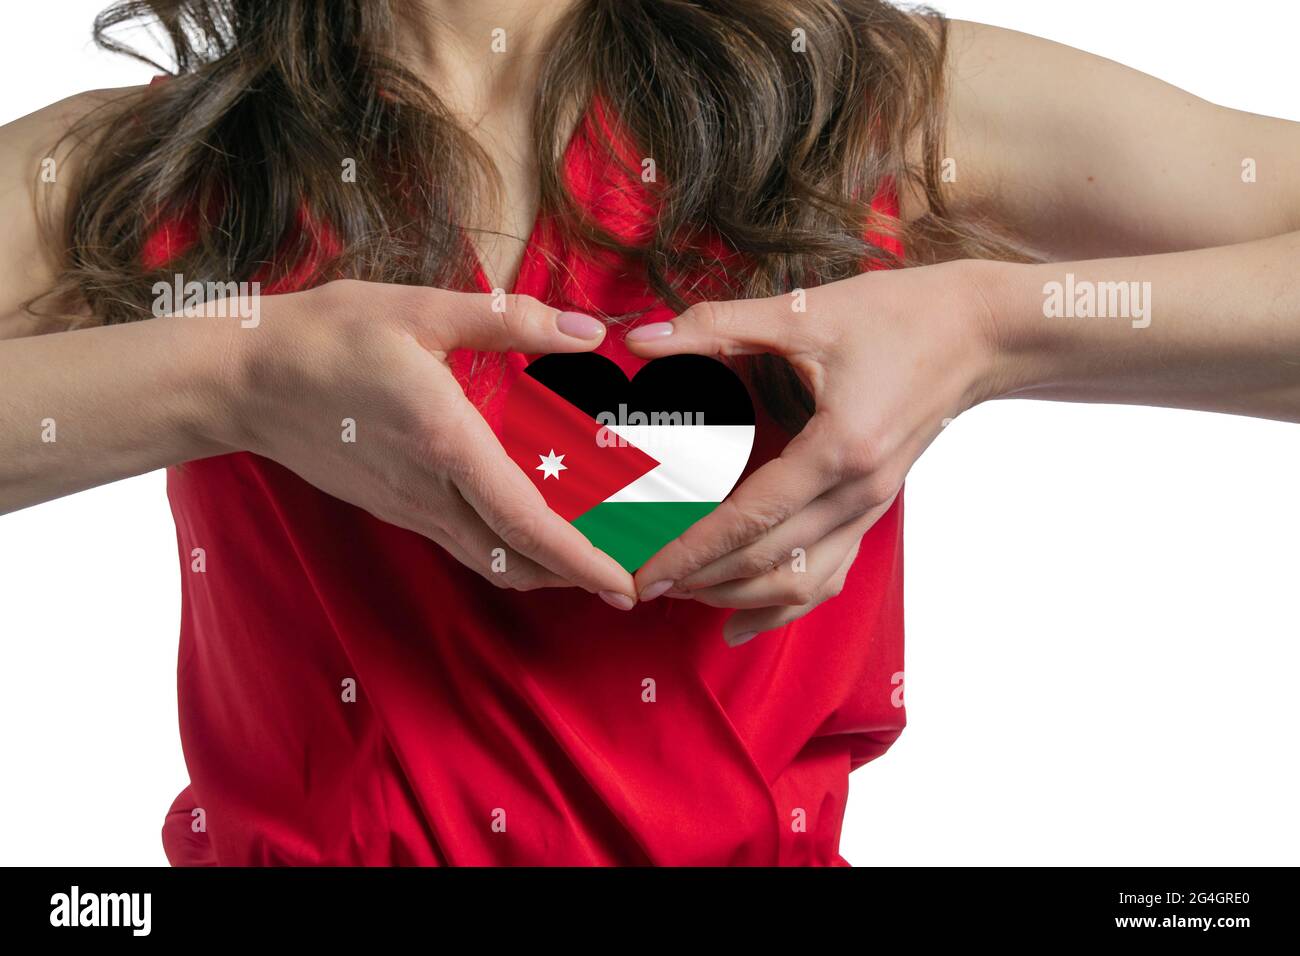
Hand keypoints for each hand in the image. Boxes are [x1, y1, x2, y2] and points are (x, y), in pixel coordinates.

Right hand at [220, 279, 636, 606]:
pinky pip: (463, 544)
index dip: (581, 560)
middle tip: (630, 577)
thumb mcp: (419, 310)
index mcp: (446, 443)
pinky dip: (508, 551)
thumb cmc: (326, 336)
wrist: (241, 379)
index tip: (624, 584)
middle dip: (576, 578)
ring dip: (543, 569)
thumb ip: (509, 320)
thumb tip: (585, 333)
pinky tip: (531, 529)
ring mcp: (408, 507)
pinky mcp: (394, 507)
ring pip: (488, 560)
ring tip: (592, 560)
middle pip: (515, 560)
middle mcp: (429, 491)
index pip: (526, 523)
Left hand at [625, 260, 1006, 641]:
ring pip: (800, 581)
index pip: (750, 518)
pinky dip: (783, 604)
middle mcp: (859, 493)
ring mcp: (872, 508)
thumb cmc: (898, 316)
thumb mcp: (804, 313)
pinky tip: (741, 622)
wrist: (980, 332)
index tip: (646, 570)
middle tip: (643, 583)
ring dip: (738, 595)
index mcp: (840, 449)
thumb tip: (644, 337)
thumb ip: (718, 325)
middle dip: (701, 579)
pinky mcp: (874, 509)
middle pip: (770, 560)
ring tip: (684, 593)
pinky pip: (828, 574)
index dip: (692, 549)